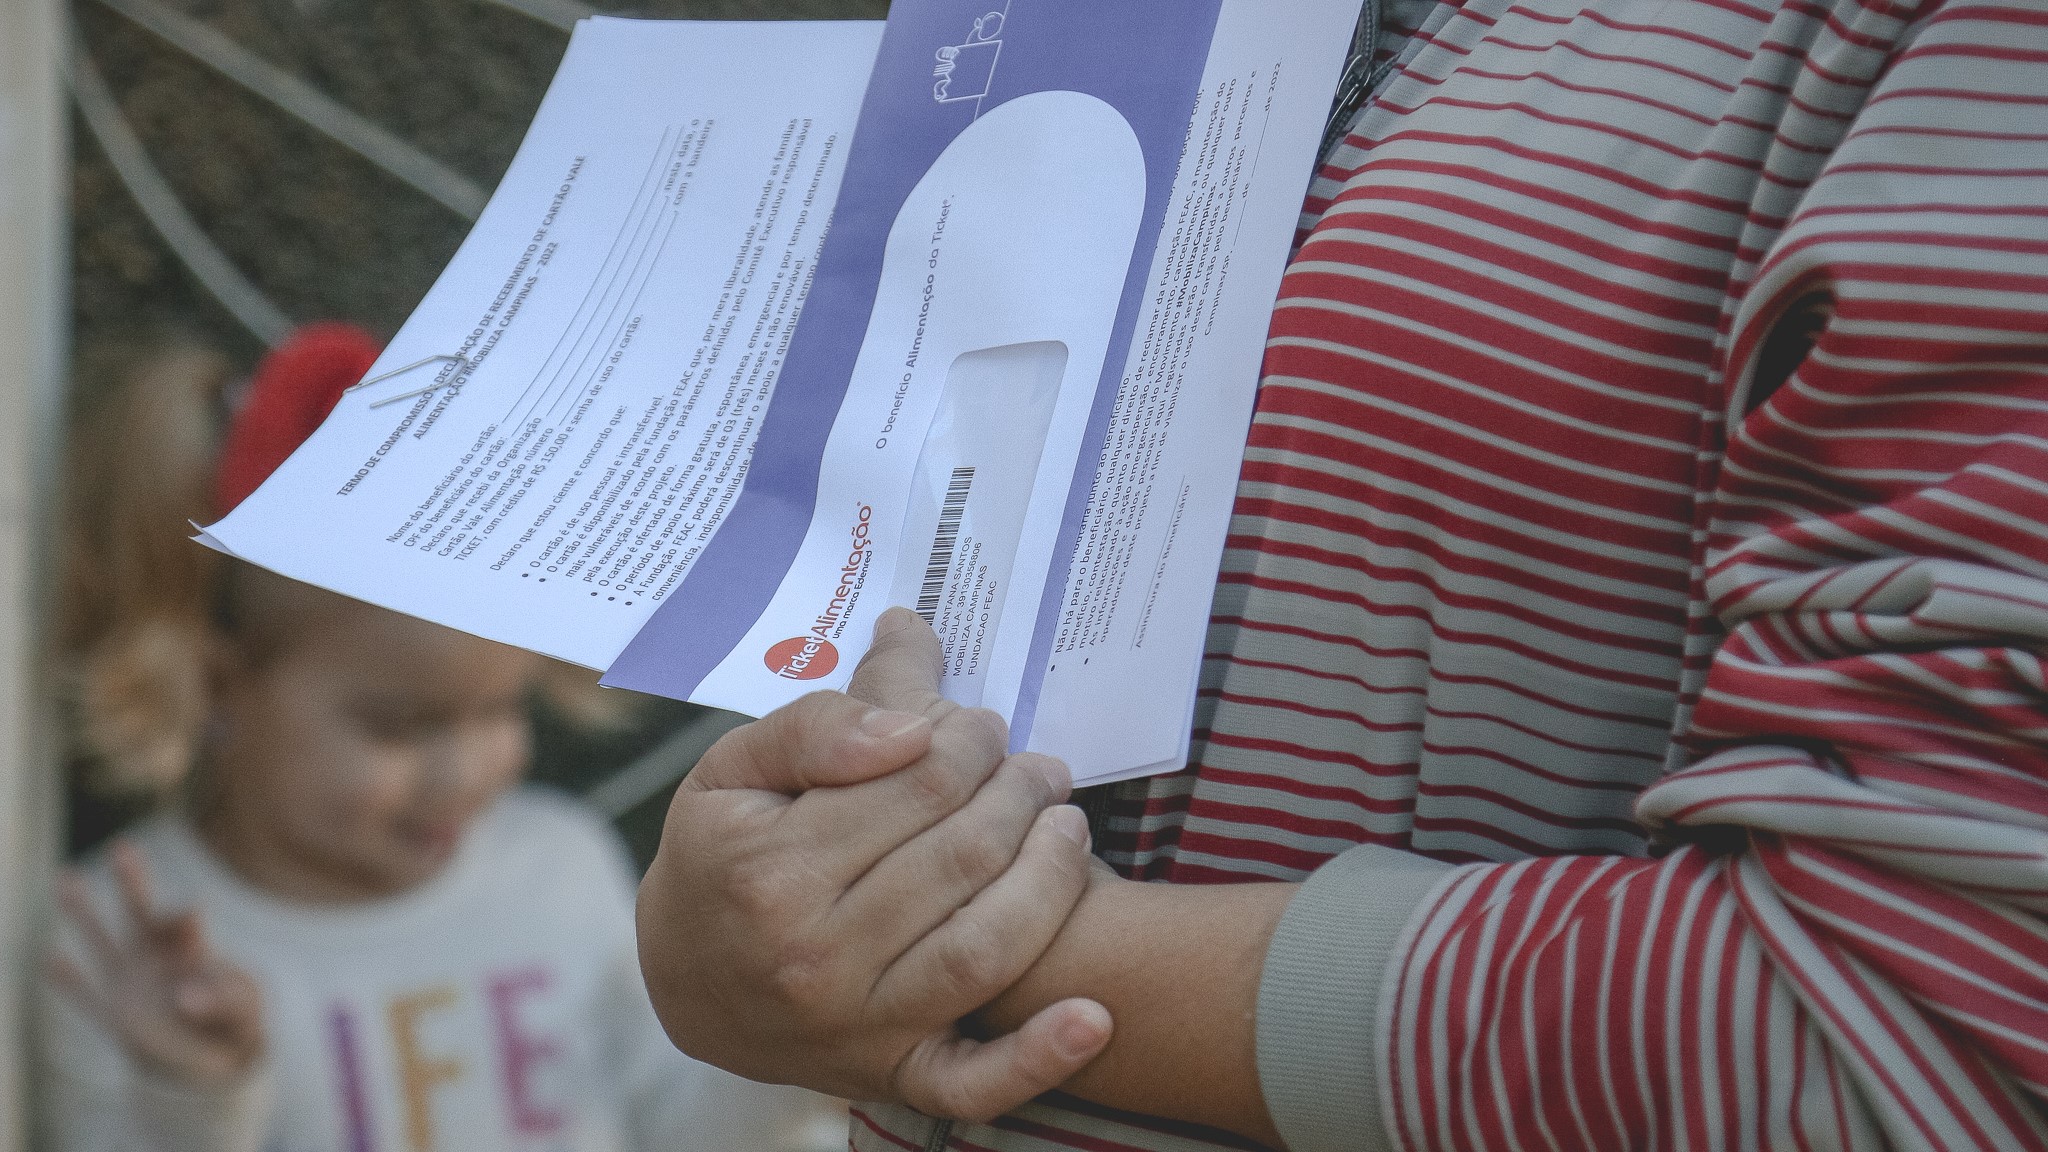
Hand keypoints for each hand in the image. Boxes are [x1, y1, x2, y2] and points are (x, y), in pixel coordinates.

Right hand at [48, 840, 265, 1088]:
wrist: (214, 1060)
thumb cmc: (234, 1023)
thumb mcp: (241, 1010)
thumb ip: (221, 1000)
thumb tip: (185, 997)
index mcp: (193, 949)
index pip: (183, 923)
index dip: (184, 919)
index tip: (193, 917)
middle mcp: (156, 958)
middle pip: (140, 913)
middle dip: (131, 882)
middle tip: (123, 849)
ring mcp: (130, 984)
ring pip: (102, 943)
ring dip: (83, 914)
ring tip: (65, 877)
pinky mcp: (114, 1017)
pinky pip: (86, 996)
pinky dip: (69, 982)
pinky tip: (49, 961)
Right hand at [637, 608, 1110, 1121]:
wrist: (683, 982)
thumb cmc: (719, 859)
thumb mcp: (730, 770)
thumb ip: (814, 728)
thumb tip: (909, 729)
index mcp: (773, 870)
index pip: (916, 784)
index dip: (969, 742)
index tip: (985, 726)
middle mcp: (816, 955)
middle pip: (962, 855)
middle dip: (1020, 794)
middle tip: (1039, 769)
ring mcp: (858, 1023)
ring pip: (985, 947)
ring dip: (1052, 878)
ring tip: (1070, 827)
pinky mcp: (890, 1073)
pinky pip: (972, 1081)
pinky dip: (1038, 1058)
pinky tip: (1092, 1020)